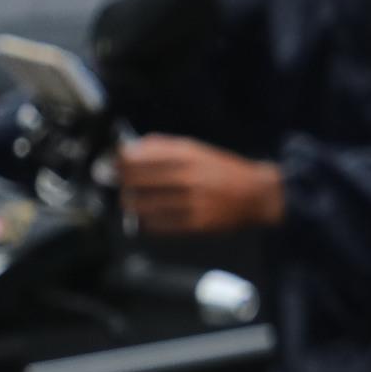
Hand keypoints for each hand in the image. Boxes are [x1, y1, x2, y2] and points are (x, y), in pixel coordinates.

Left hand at [116, 135, 282, 233]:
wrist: (257, 194)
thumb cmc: (223, 170)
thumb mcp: (197, 150)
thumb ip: (164, 147)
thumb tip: (130, 149)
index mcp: (188, 155)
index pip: (139, 156)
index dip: (119, 160)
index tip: (112, 161)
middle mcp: (188, 177)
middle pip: (136, 180)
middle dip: (120, 180)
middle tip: (115, 181)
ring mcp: (191, 202)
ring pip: (143, 204)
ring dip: (130, 202)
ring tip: (128, 199)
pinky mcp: (195, 224)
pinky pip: (158, 224)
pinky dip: (145, 220)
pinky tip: (145, 216)